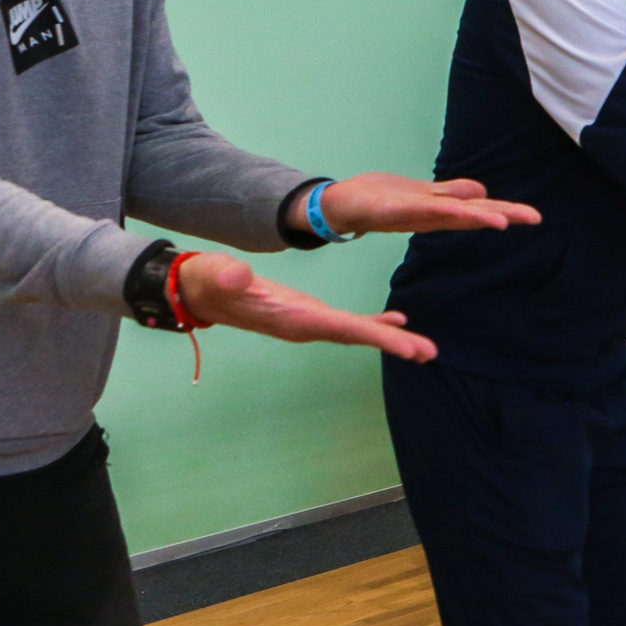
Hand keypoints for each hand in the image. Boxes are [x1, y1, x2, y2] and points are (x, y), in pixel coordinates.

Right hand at [175, 253, 439, 361]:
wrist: (196, 290)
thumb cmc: (207, 280)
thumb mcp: (214, 273)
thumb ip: (228, 276)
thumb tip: (238, 277)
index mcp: (291, 318)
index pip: (341, 328)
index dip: (376, 336)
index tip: (407, 346)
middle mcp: (304, 326)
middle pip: (356, 336)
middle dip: (393, 344)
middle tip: (429, 353)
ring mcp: (306, 323)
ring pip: (355, 332)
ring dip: (389, 338)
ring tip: (423, 348)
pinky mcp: (307, 314)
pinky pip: (347, 323)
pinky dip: (374, 323)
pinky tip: (398, 321)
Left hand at [300, 173, 538, 236]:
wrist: (341, 206)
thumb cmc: (382, 199)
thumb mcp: (423, 194)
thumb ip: (451, 194)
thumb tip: (483, 192)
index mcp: (440, 210)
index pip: (479, 208)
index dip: (506, 211)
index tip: (535, 216)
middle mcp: (431, 214)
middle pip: (472, 213)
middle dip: (503, 214)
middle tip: (533, 218)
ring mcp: (413, 212)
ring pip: (451, 214)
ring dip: (475, 216)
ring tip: (502, 220)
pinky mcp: (392, 210)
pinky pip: (419, 210)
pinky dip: (439, 211)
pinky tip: (456, 209)